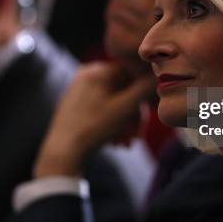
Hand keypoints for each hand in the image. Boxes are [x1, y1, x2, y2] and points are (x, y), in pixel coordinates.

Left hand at [34, 62, 155, 176]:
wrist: (62, 151)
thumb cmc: (93, 126)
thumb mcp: (125, 107)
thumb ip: (145, 89)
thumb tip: (159, 74)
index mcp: (98, 70)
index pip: (131, 73)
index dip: (144, 93)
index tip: (150, 113)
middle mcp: (88, 75)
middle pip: (123, 91)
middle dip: (133, 115)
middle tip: (137, 135)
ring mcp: (81, 90)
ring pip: (115, 103)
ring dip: (125, 124)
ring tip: (126, 143)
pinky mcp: (77, 106)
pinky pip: (103, 110)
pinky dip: (112, 125)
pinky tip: (115, 142)